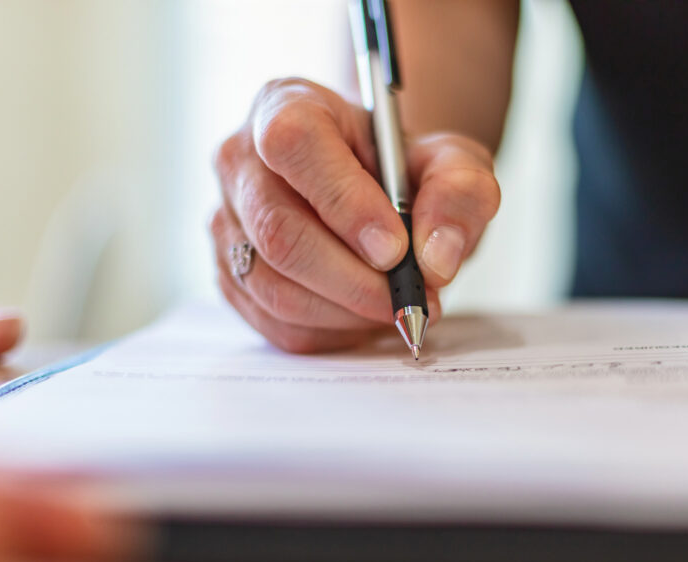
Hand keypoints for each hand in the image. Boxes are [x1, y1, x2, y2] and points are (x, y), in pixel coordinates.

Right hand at [212, 78, 500, 352]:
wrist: (377, 191)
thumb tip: (435, 258)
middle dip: (355, 280)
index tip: (395, 248)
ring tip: (396, 303)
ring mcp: (227, 220)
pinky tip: (363, 313)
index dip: (345, 203)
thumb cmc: (404, 169)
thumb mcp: (454, 162)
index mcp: (288, 104)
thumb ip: (460, 193)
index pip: (293, 144)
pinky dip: (330, 331)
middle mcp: (240, 159)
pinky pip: (274, 322)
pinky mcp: (230, 275)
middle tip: (410, 296)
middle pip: (280, 232)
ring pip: (275, 287)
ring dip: (347, 311)